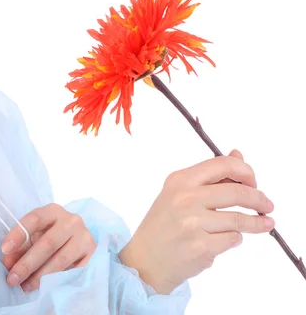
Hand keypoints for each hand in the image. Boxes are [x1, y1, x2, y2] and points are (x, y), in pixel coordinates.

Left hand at [1, 203, 96, 292]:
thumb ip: (21, 248)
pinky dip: (59, 280)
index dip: (18, 234)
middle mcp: (71, 220)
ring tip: (26, 286)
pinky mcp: (93, 253)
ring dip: (41, 276)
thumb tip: (8, 262)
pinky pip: (74, 270)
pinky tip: (47, 287)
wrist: (79, 240)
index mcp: (53, 211)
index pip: (34, 219)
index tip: (5, 250)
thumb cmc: (52, 236)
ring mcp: (84, 236)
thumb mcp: (36, 237)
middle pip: (47, 242)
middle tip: (12, 278)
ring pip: (61, 259)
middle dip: (27, 263)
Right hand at [118, 149, 274, 294]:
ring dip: (256, 223)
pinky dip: (235, 239)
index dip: (246, 171)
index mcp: (180, 179)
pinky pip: (233, 239)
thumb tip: (238, 155)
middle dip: (259, 199)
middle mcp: (185, 197)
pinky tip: (227, 238)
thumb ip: (210, 176)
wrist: (146, 258)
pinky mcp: (202, 247)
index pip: (223, 165)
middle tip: (267, 205)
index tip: (253, 182)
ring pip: (239, 219)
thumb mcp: (179, 192)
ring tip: (265, 224)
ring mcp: (193, 223)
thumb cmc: (164, 222)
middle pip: (237, 193)